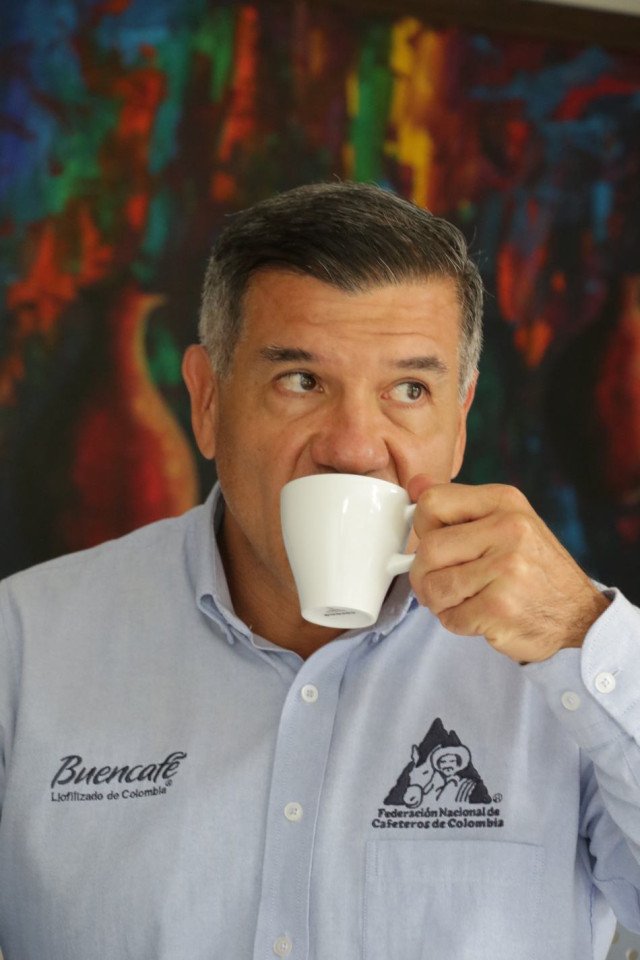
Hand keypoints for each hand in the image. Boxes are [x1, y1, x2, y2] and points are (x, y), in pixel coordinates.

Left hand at [407, 476, 609, 663]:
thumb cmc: (533, 569)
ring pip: (433, 586)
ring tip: (463, 600)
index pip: (431, 503)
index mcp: (505, 501)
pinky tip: (480, 616)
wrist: (579, 617)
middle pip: (427, 549)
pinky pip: (450, 617)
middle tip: (442, 584)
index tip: (440, 544)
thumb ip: (458, 506)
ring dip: (439, 601)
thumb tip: (414, 484)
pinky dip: (457, 622)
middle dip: (425, 574)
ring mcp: (507, 569)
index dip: (423, 528)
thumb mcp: (504, 523)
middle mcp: (509, 529)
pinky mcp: (501, 608)